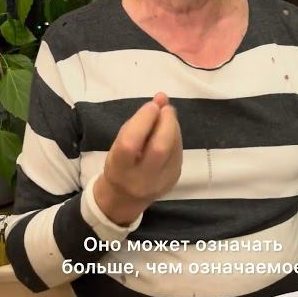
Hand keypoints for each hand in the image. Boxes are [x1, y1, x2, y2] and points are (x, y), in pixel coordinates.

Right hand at [94, 93, 181, 224]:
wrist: (125, 198)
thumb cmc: (119, 165)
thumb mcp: (119, 143)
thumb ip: (138, 122)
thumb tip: (161, 98)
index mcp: (120, 168)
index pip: (131, 143)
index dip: (143, 120)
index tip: (151, 105)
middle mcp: (141, 178)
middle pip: (160, 147)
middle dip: (166, 122)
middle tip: (166, 108)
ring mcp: (161, 181)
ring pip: (174, 148)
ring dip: (173, 127)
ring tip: (167, 116)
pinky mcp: (174, 179)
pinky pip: (178, 153)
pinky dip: (176, 137)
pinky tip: (170, 131)